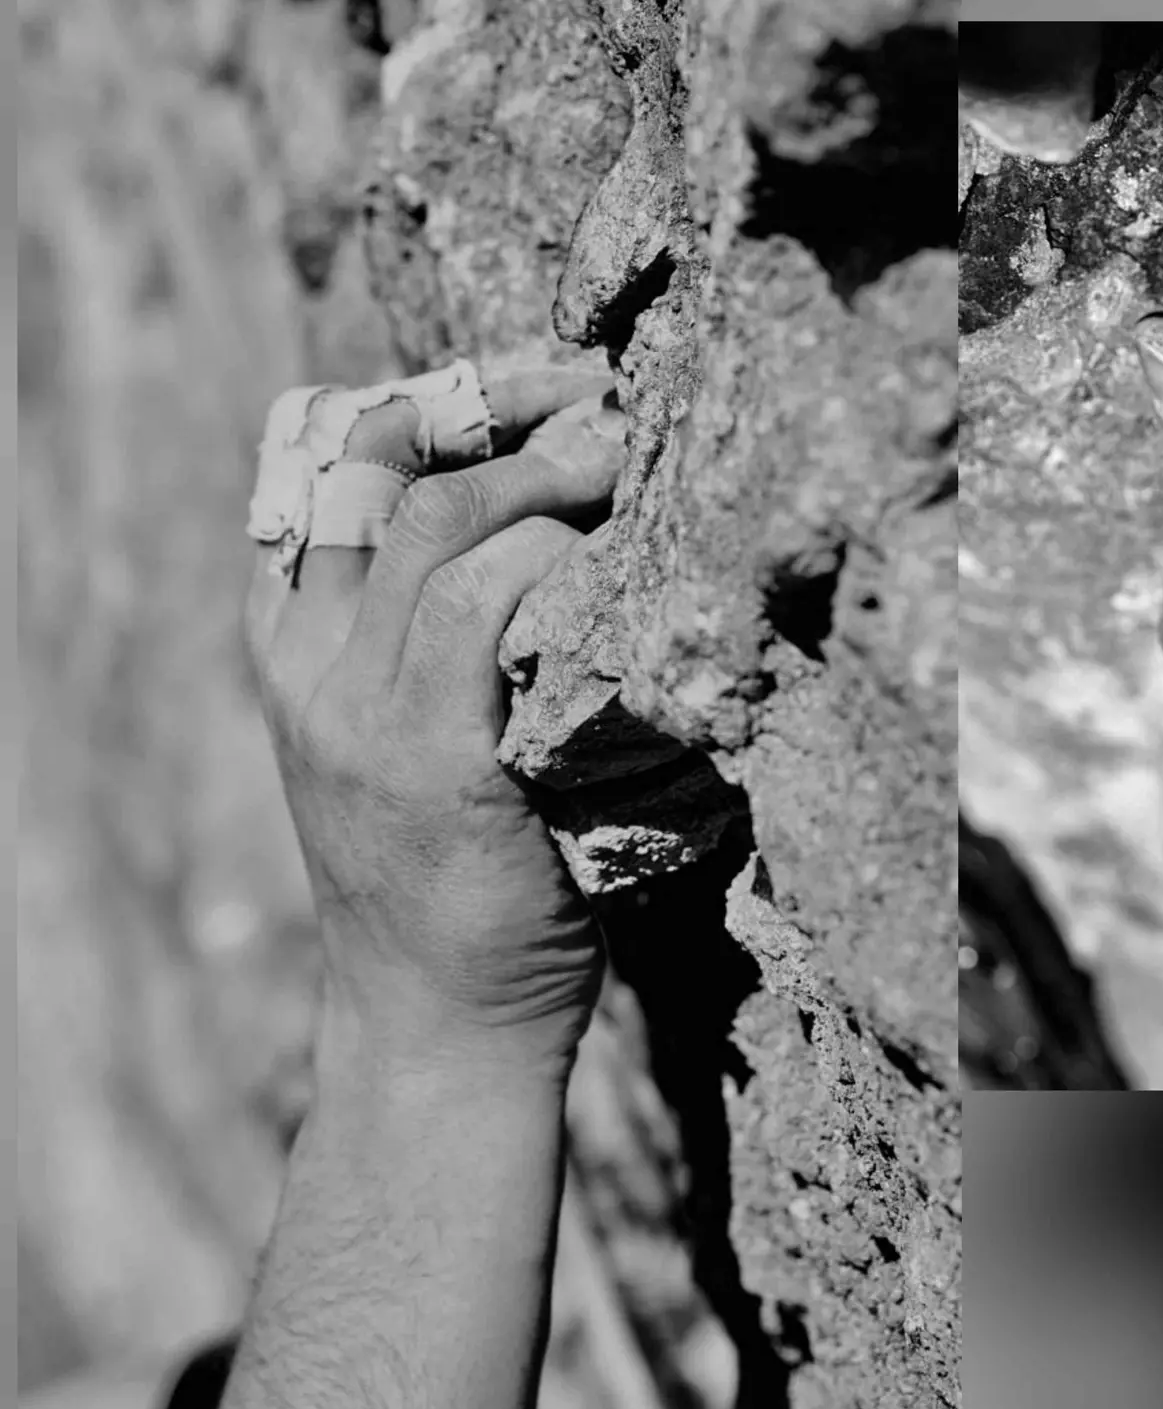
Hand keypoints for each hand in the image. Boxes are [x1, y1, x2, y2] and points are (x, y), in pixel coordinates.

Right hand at [244, 365, 624, 1084]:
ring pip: (442, 523)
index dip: (419, 396)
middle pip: (383, 465)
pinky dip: (553, 560)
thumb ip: (425, 642)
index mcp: (295, 651)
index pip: (321, 468)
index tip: (516, 380)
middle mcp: (313, 668)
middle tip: (593, 395)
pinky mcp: (438, 763)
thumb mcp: (396, 740)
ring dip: (544, 471)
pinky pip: (486, 612)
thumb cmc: (449, 876)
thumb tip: (527, 528)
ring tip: (621, 457)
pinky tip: (612, 556)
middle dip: (495, 402)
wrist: (433, 1027)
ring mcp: (365, 713)